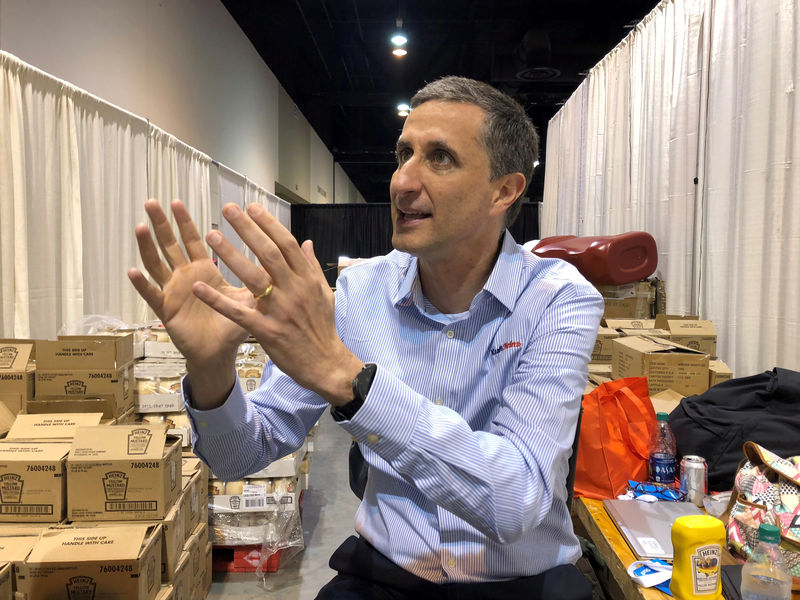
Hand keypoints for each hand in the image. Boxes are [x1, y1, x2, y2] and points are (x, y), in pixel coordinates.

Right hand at [128, 200, 253, 401]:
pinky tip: (133, 271)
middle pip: (170, 245)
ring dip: (148, 246)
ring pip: (157, 264)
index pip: (193, 240)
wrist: (220, 352)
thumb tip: (277, 262)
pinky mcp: (166, 310)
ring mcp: (172, 292)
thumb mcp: (246, 297)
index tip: (177, 202)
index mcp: (203, 270)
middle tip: (152, 202)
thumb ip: (257, 277)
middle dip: (161, 224)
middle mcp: (185, 277)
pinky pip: (152, 296)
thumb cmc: (232, 324)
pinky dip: (142, 284)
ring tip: (141, 227)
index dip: (185, 222)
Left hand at [193, 202, 362, 405]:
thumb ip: (312, 267)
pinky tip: (198, 287)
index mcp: (306, 279)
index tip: (251, 208)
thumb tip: (307, 242)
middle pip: (269, 253)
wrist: (325, 362)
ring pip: (253, 277)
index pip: (287, 244)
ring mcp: (279, 310)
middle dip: (247, 229)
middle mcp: (293, 290)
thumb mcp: (323, 293)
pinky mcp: (266, 330)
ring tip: (211, 236)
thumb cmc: (322, 328)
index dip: (268, 224)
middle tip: (228, 210)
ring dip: (230, 255)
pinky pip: (238, 312)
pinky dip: (217, 300)